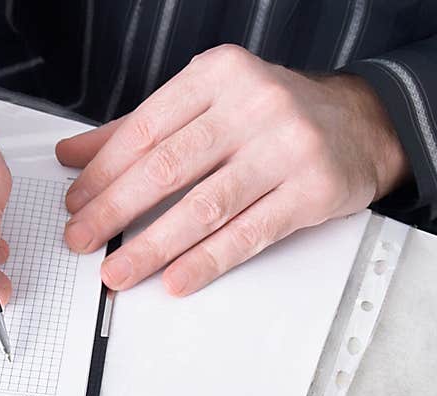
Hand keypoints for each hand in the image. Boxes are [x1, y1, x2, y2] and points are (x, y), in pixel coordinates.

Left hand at [57, 44, 409, 295]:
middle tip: (82, 240)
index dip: (102, 173)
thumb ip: (139, 129)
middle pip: (167, 168)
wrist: (362, 123)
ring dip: (151, 246)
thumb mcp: (206, 104)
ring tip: (118, 272)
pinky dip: (206, 262)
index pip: (144, 130)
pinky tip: (175, 279)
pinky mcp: (313, 190)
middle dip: (114, 211)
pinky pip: (248, 234)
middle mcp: (253, 105)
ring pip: (203, 207)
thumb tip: (75, 156)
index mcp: (218, 75)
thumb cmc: (272, 115)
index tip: (76, 204)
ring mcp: (286, 148)